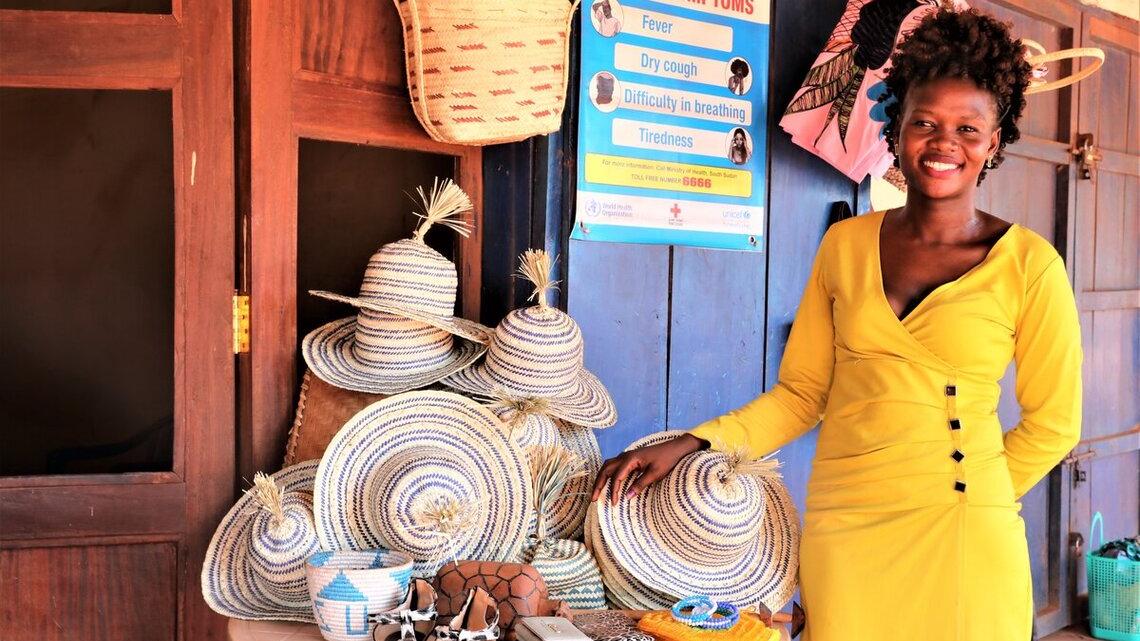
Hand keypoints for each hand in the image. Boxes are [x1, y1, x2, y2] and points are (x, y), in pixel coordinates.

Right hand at [591, 433, 708, 504]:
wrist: (675, 448)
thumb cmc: (667, 459)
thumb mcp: (655, 474)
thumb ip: (640, 484)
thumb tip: (627, 497)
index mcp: (630, 458)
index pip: (616, 476)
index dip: (613, 490)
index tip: (613, 503)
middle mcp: (625, 455)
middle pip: (606, 469)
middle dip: (598, 484)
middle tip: (593, 498)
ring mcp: (626, 456)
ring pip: (607, 466)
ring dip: (601, 478)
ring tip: (597, 491)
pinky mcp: (630, 458)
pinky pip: (613, 466)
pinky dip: (607, 474)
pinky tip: (608, 483)